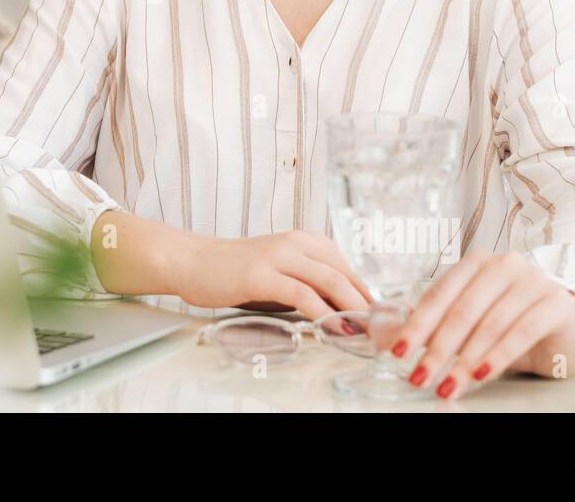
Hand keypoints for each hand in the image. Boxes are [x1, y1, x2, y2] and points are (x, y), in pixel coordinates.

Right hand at [174, 230, 373, 318]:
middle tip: (382, 331)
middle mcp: (295, 242)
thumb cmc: (234, 271)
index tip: (380, 320)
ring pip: (330, 280)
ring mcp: (279, 256)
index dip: (366, 294)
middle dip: (367, 305)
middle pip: (344, 273)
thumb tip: (340, 311)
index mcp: (304, 239)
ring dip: (353, 309)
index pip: (346, 267)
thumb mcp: (278, 272)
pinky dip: (324, 312)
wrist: (192, 261)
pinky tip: (335, 328)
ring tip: (368, 333)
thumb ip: (306, 285)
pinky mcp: (262, 275)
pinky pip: (302, 294)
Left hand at [387, 249, 574, 399]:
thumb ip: (436, 326)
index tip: (398, 352)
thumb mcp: (472, 321)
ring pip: (490, 323)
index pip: (439, 295)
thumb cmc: (512, 322)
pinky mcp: (555, 303)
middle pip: (462, 310)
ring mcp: (532, 281)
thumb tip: (389, 340)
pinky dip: (498, 355)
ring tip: (448, 385)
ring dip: (465, 360)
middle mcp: (503, 265)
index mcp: (475, 264)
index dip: (416, 325)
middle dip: (437, 349)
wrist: (566, 326)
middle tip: (420, 377)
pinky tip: (481, 374)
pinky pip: (522, 331)